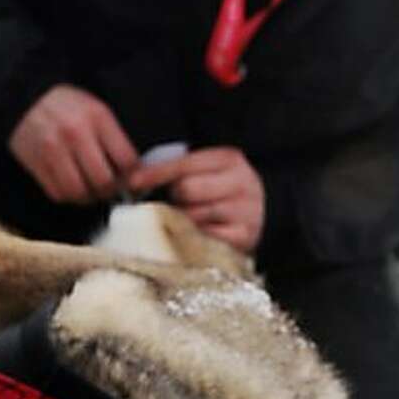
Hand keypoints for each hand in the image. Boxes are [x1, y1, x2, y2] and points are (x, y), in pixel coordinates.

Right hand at [9, 85, 138, 204]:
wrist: (24, 97)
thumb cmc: (66, 105)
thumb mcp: (96, 110)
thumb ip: (115, 138)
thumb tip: (135, 173)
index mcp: (96, 117)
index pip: (126, 159)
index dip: (133, 175)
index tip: (131, 178)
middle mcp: (75, 133)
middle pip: (103, 180)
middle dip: (111, 190)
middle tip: (112, 188)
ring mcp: (53, 149)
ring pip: (79, 192)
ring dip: (89, 197)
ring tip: (92, 190)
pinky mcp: (36, 163)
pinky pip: (58, 193)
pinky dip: (69, 196)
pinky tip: (73, 187)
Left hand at [128, 146, 265, 252]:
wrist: (266, 213)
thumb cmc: (224, 191)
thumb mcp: (208, 171)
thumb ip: (179, 171)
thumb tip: (135, 181)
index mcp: (229, 159)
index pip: (183, 164)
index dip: (154, 173)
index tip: (131, 181)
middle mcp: (240, 182)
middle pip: (186, 189)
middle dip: (174, 198)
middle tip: (177, 204)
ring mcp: (244, 210)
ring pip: (192, 216)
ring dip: (182, 221)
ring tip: (188, 220)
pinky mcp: (244, 237)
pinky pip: (204, 238)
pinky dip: (195, 238)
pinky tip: (196, 235)